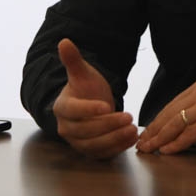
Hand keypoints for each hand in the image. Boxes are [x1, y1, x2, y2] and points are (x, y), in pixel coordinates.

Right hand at [53, 39, 137, 158]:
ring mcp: (78, 143)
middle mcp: (66, 128)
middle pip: (86, 131)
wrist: (89, 104)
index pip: (73, 111)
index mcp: (62, 108)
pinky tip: (132, 138)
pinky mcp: (90, 151)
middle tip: (128, 117)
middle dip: (108, 125)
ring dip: (115, 139)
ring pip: (95, 145)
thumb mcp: (82, 73)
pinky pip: (103, 154)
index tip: (107, 106)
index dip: (88, 110)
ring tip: (133, 129)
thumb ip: (73, 60)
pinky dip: (118, 148)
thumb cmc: (85, 88)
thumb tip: (64, 41)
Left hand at [135, 80, 195, 154]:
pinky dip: (177, 144)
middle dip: (153, 131)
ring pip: (176, 124)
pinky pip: (190, 134)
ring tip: (150, 150)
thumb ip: (195, 112)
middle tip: (142, 144)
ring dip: (160, 139)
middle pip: (170, 114)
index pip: (171, 105)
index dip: (156, 121)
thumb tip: (171, 129)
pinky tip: (168, 151)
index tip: (146, 134)